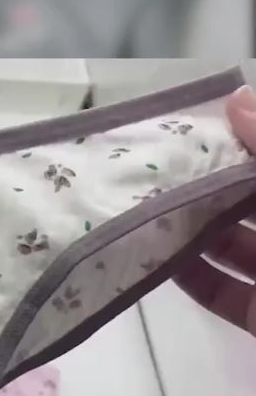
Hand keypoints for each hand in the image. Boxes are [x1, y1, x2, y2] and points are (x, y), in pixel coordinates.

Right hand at [174, 85, 255, 333]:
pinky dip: (200, 280)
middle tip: (160, 161)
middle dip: (214, 181)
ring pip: (244, 248)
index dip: (250, 136)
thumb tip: (237, 99)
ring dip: (198, 230)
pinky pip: (233, 296)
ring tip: (148, 206)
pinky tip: (163, 260)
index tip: (202, 119)